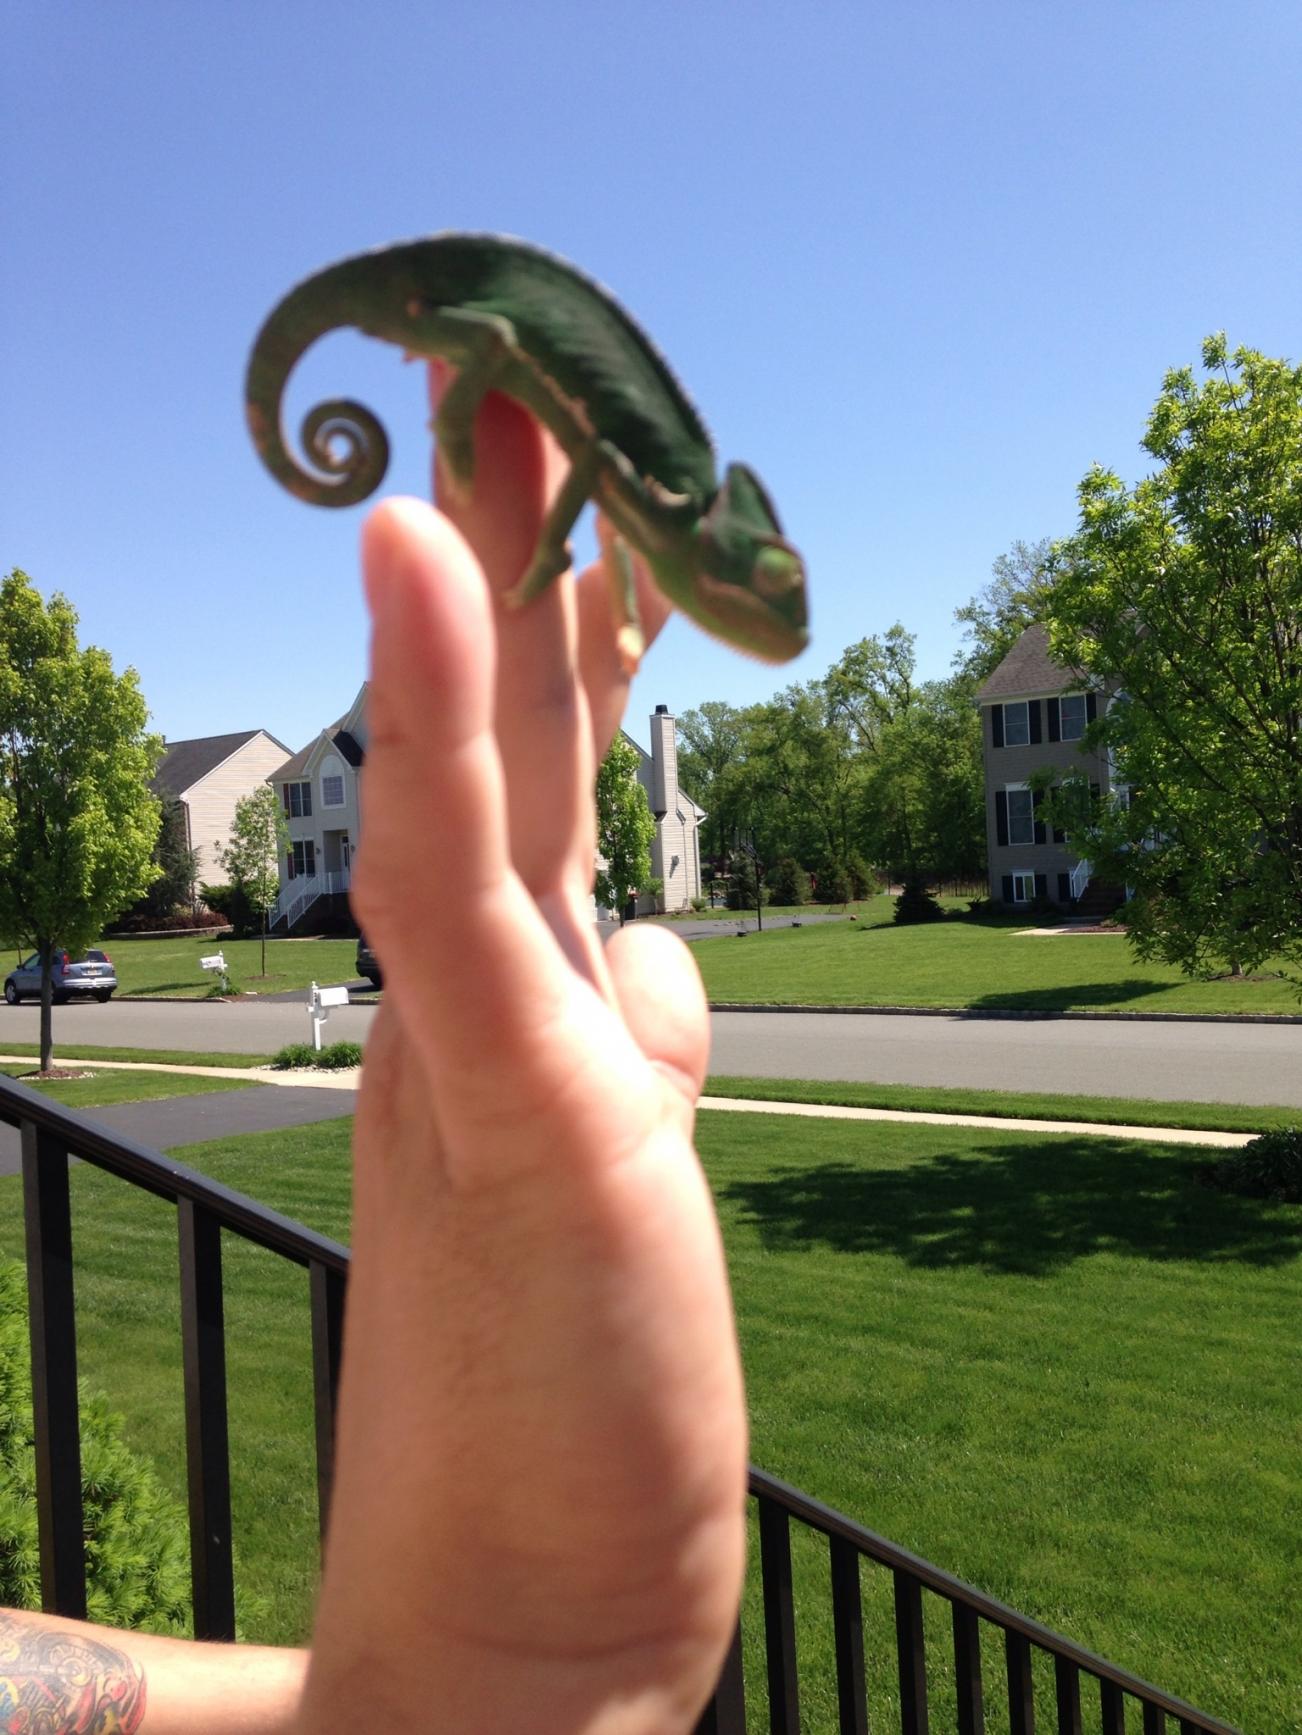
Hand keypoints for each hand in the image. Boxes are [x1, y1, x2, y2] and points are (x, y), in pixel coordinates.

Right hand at [297, 377, 747, 1732]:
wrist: (539, 1605)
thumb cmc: (578, 1392)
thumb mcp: (626, 1165)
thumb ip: (632, 1045)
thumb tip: (664, 958)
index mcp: (511, 1011)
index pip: (539, 785)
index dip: (547, 636)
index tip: (576, 509)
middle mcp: (481, 1003)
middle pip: (504, 741)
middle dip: (508, 556)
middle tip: (506, 378)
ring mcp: (475, 1043)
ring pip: (469, 772)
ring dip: (469, 582)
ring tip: (474, 412)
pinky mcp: (496, 1102)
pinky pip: (453, 879)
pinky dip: (441, 718)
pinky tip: (416, 564)